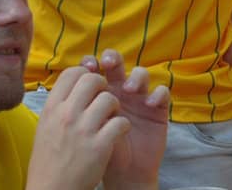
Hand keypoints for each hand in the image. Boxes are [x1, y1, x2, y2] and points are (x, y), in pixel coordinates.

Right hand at [26, 66, 129, 189]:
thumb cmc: (50, 159)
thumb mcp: (45, 126)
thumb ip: (59, 104)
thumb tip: (74, 83)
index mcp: (51, 108)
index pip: (72, 72)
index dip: (85, 74)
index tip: (89, 85)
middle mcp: (66, 115)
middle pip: (92, 80)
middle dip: (103, 86)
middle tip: (104, 99)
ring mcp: (83, 130)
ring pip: (109, 99)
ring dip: (115, 107)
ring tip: (112, 117)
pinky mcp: (100, 146)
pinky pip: (120, 122)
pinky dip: (123, 126)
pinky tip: (118, 133)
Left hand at [84, 51, 169, 189]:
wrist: (121, 174)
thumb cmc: (100, 150)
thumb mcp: (86, 128)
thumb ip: (81, 109)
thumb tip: (69, 90)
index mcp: (99, 91)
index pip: (95, 67)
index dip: (91, 62)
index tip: (87, 67)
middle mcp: (119, 90)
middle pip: (117, 63)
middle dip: (113, 58)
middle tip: (108, 64)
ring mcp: (139, 98)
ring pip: (141, 74)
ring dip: (136, 76)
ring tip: (129, 89)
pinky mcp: (157, 109)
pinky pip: (162, 93)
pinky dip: (158, 93)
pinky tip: (149, 103)